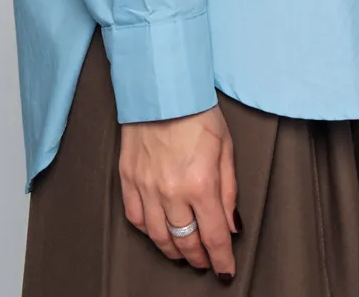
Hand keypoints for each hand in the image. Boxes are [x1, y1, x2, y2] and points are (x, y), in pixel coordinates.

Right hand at [118, 103, 238, 277]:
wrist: (162, 88)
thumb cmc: (197, 112)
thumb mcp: (225, 148)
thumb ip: (229, 190)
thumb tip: (231, 224)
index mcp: (201, 183)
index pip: (214, 236)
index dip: (222, 259)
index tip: (226, 270)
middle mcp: (172, 191)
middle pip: (185, 242)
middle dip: (199, 258)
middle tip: (206, 262)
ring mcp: (146, 186)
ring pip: (159, 237)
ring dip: (173, 251)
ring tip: (183, 253)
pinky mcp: (128, 178)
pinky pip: (135, 218)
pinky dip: (148, 232)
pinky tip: (158, 232)